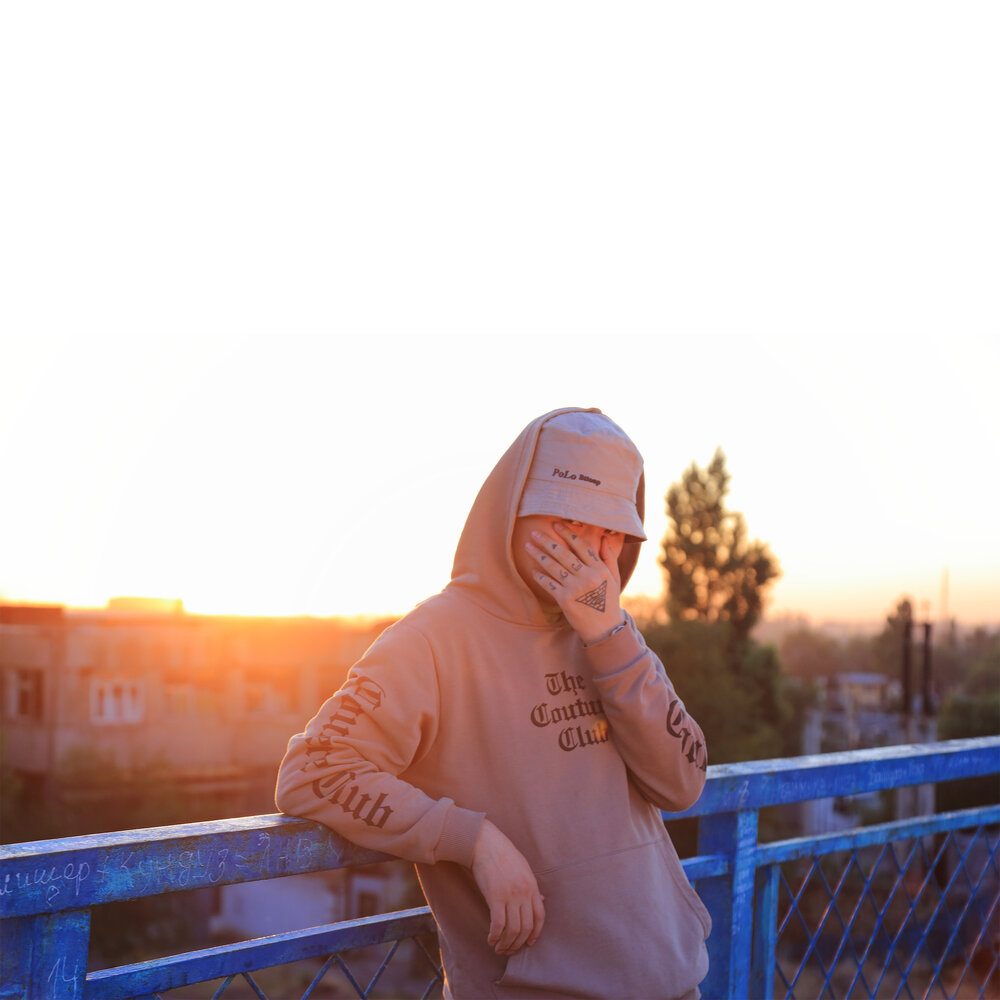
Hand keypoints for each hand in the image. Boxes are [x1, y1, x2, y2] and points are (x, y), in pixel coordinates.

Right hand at [471, 819, 544, 955]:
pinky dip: (495, 936)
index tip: (529, 943)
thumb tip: (542, 901)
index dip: (535, 933)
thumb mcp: (523, 868)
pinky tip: (491, 940)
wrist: (485, 843)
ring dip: (506, 944)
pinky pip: (498, 924)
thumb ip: (532, 887)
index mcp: (532, 886)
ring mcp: (510, 895)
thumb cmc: (503, 854)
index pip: (540, 917)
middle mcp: (524, 893)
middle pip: (526, 927)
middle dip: (518, 943)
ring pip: (513, 929)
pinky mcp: (495, 897)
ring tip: (499, 948)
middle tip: (509, 950)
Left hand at [524, 521, 624, 643]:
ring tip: (528, 547)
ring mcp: (575, 588)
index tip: (555, 524)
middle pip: (563, 554)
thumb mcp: (614, 579)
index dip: (567, 534)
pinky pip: (549, 584)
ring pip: (553, 567)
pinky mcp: (565, 600)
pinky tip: (533, 570)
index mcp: (599, 569)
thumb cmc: (609, 602)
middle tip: (534, 532)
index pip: (581, 546)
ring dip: (538, 555)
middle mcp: (587, 576)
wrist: (605, 629)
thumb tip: (603, 538)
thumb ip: (609, 558)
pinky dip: (540, 577)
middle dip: (547, 541)